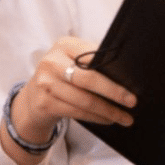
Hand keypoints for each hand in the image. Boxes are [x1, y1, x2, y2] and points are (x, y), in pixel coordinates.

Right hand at [4, 35, 134, 162]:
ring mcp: (45, 83)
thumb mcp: (73, 61)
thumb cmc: (63, 77)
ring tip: (125, 117)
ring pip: (85, 100)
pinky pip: (77, 112)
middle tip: (132, 102)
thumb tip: (127, 74)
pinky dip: (96, 117)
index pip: (93, 56)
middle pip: (89, 79)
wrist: (32, 98)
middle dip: (114, 92)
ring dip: (108, 111)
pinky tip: (108, 120)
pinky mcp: (44, 103)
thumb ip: (94, 61)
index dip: (113, 70)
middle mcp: (52, 62)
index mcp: (64, 45)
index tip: (132, 82)